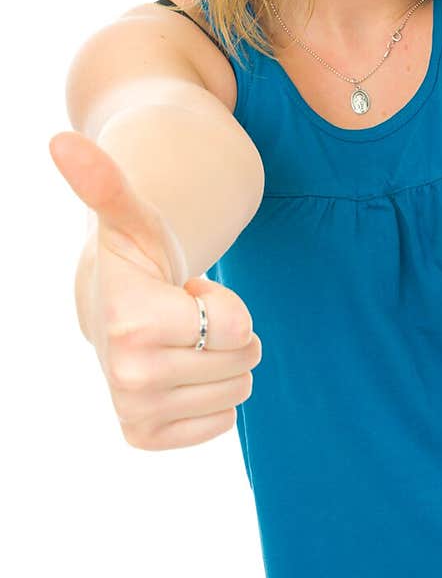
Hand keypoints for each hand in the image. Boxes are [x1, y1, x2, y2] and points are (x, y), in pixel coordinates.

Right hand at [49, 130, 262, 449]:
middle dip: (227, 332)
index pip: (237, 326)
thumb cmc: (136, 256)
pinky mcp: (146, 436)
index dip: (223, 303)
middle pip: (243, 360)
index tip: (185, 291)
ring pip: (239, 392)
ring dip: (222, 362)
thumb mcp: (132, 216)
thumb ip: (106, 182)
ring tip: (182, 339)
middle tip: (185, 316)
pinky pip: (223, 423)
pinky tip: (180, 371)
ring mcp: (135, 412)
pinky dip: (214, 397)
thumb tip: (62, 141)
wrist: (112, 306)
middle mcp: (128, 376)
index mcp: (130, 323)